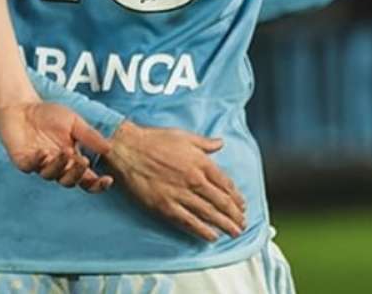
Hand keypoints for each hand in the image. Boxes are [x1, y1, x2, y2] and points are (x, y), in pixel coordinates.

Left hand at [0, 101, 113, 192]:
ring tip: (65, 151)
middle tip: (83, 161)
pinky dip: (38, 161)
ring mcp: (39, 165)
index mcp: (72, 160)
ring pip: (51, 175)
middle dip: (77, 174)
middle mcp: (56, 167)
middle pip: (70, 182)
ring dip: (59, 166)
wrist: (22, 106)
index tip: (108, 179)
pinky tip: (44, 152)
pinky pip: (31, 167)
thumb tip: (109, 149)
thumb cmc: (48, 115)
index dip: (97, 184)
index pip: (87, 179)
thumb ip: (89, 136)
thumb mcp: (74, 122)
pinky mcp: (23, 161)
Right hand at [104, 121, 245, 241]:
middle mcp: (194, 179)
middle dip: (234, 214)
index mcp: (200, 162)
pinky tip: (212, 236)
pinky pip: (188, 221)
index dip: (236, 196)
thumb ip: (205, 143)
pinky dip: (202, 230)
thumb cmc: (155, 140)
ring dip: (224, 224)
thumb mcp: (184, 136)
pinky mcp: (166, 206)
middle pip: (221, 201)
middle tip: (242, 223)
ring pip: (208, 213)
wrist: (129, 149)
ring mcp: (180, 194)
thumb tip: (220, 143)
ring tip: (235, 232)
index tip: (241, 205)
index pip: (225, 183)